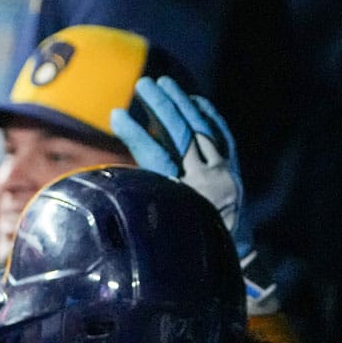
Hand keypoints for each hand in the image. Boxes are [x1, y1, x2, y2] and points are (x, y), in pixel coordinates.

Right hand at [111, 76, 278, 314]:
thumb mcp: (160, 234)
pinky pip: (223, 135)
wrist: (236, 259)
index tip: (116, 114)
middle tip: (143, 85)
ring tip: (162, 83)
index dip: (136, 134)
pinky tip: (194, 101)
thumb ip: (142, 204)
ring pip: (203, 129)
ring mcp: (224, 172)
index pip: (156, 156)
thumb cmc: (189, 252)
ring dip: (182, 103)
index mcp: (183, 195)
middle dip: (162, 106)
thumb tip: (105, 187)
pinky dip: (208, 116)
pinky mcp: (234, 169)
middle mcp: (207, 179)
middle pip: (182, 134)